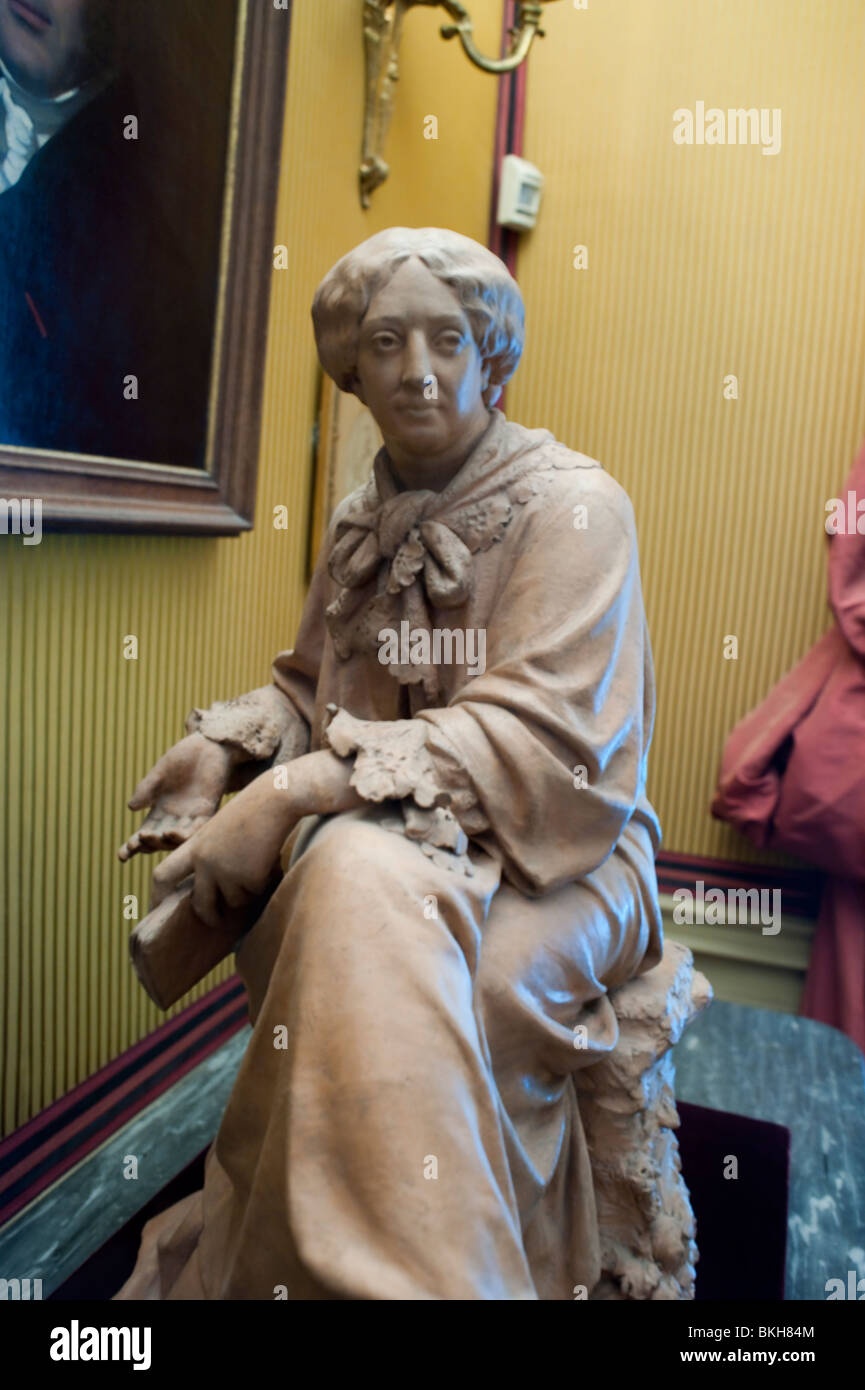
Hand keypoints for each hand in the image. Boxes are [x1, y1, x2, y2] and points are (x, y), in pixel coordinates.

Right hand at [118, 733, 238, 861]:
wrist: (208, 745)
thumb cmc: (182, 758)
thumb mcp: (160, 773)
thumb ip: (147, 789)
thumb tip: (131, 808)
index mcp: (160, 811)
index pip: (145, 834)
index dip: (133, 846)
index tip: (121, 856)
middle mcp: (175, 818)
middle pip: (160, 840)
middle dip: (148, 844)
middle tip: (138, 840)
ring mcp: (192, 815)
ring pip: (178, 838)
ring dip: (167, 841)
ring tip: (157, 835)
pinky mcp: (208, 809)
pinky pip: (199, 827)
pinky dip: (188, 832)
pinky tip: (175, 832)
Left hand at [149, 750, 363, 925]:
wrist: (275, 798)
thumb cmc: (249, 812)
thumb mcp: (218, 831)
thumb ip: (208, 856)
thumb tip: (210, 891)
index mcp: (193, 847)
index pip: (162, 875)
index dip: (157, 896)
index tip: (156, 911)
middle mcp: (204, 862)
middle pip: (199, 904)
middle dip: (208, 916)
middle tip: (214, 921)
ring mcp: (226, 871)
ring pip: (233, 901)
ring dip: (246, 892)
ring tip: (256, 865)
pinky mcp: (248, 878)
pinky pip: (254, 894)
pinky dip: (262, 883)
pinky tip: (267, 861)